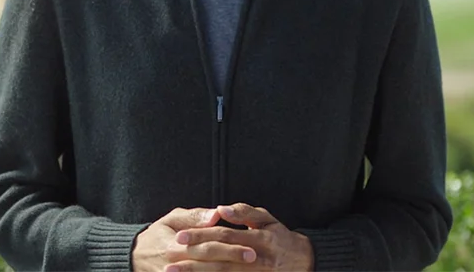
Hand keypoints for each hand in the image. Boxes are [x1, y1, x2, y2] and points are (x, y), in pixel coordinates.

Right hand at [132, 207, 258, 271]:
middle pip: (209, 265)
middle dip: (233, 262)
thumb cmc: (158, 234)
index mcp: (175, 244)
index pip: (208, 246)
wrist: (133, 257)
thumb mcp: (172, 219)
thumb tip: (217, 214)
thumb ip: (195, 217)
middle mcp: (175, 264)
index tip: (251, 248)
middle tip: (255, 260)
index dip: (230, 248)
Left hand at [170, 203, 313, 271]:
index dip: (201, 236)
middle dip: (193, 263)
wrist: (304, 263)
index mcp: (259, 239)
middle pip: (220, 261)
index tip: (179, 237)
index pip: (224, 236)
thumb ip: (244, 213)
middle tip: (169, 264)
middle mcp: (257, 259)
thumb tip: (220, 208)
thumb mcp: (267, 219)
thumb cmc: (280, 237)